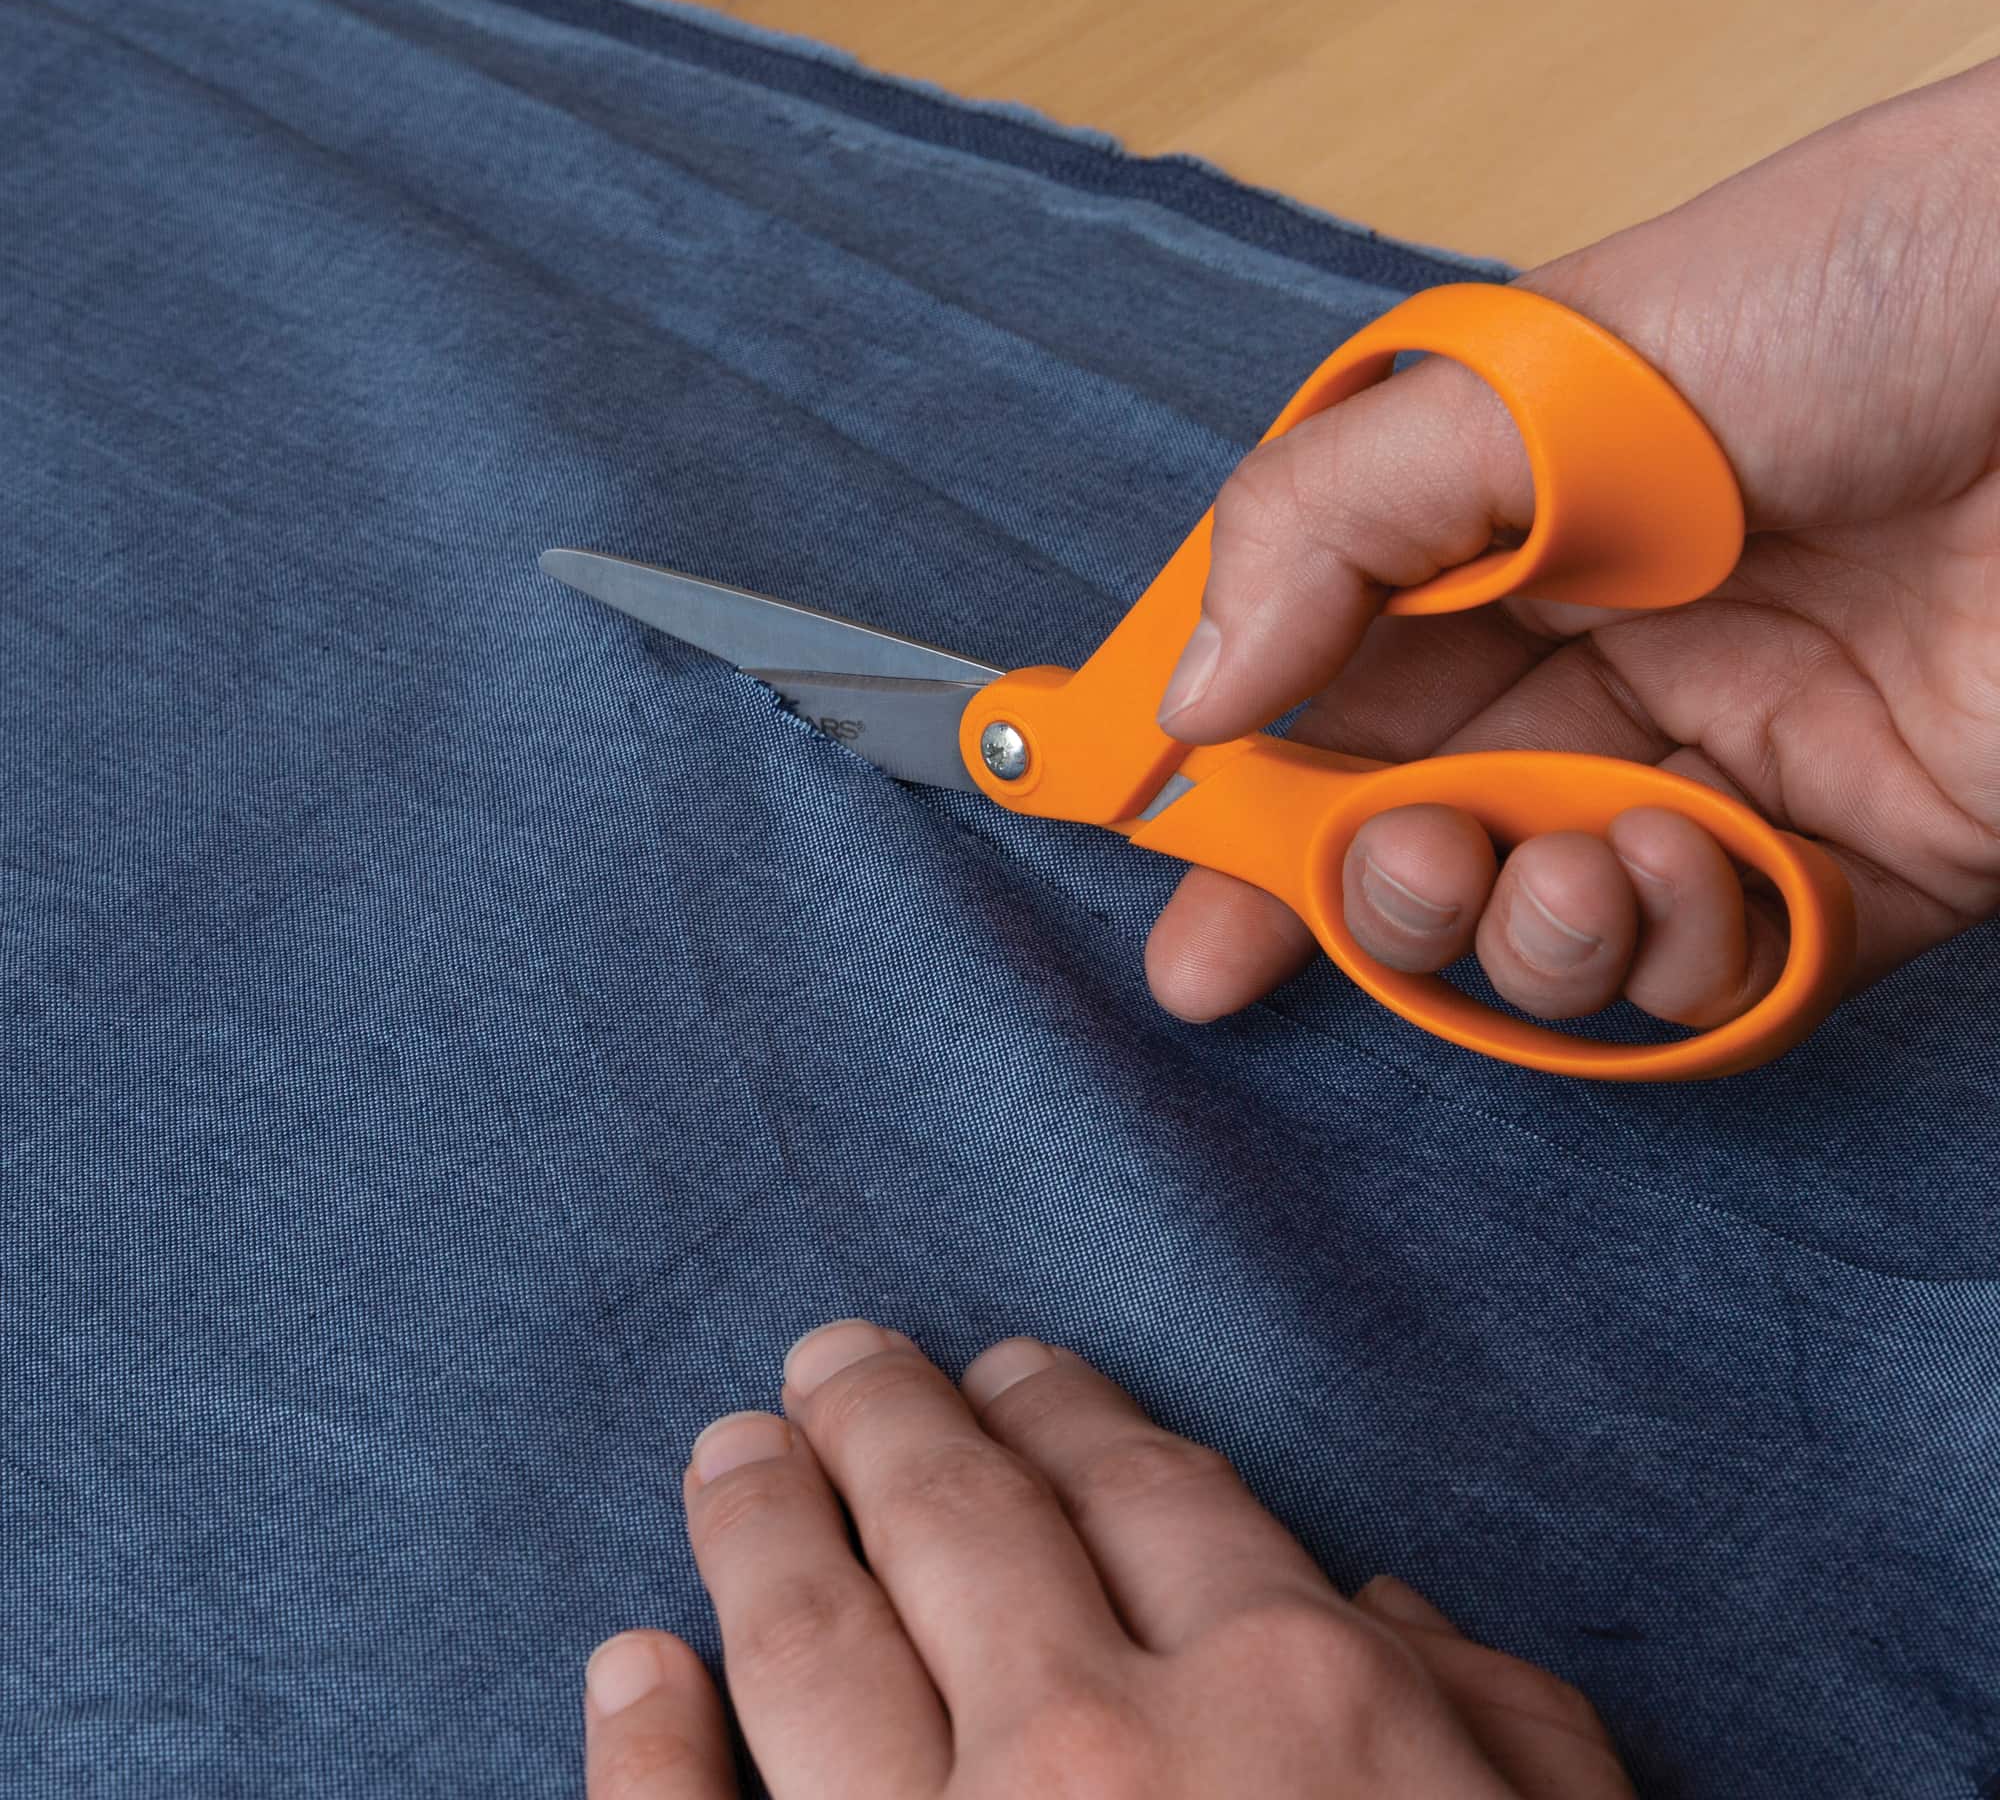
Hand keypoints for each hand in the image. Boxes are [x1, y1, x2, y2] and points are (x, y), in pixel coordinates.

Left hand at [582, 1321, 1632, 1797]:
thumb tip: (1386, 1608)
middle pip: (961, 1519)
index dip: (1069, 1409)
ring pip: (810, 1639)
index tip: (1011, 1366)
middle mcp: (1096, 1751)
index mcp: (1290, 1702)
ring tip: (731, 1453)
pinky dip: (644, 1748)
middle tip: (833, 1360)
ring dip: (759, 1528)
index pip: (1143, 1485)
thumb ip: (1507, 1732)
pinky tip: (629, 1666)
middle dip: (888, 1420)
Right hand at [1146, 58, 1999, 1028]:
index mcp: (1498, 540)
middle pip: (1416, 832)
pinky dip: (1674, 959)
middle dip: (1371, 892)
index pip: (1321, 694)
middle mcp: (1598, 661)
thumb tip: (1193, 697)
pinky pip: (1714, 976)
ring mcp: (1724, 767)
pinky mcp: (1854, 864)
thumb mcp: (1531, 371)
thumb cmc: (1865, 290)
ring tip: (1570, 866)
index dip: (1232, 804)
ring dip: (1523, 935)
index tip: (1172, 898)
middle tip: (1398, 866)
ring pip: (1547, 930)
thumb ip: (1324, 530)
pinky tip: (1694, 867)